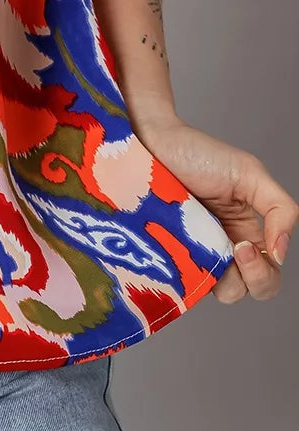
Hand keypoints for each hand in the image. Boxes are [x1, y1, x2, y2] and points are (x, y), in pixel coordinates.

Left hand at [139, 117, 297, 304]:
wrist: (150, 140)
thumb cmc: (196, 152)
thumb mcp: (250, 174)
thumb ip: (280, 208)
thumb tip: (279, 252)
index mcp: (245, 231)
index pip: (266, 273)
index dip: (262, 272)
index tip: (243, 244)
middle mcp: (219, 247)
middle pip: (245, 289)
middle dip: (249, 279)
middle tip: (233, 249)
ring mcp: (190, 252)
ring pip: (212, 290)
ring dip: (215, 278)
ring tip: (203, 246)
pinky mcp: (164, 253)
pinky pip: (178, 282)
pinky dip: (183, 278)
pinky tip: (179, 251)